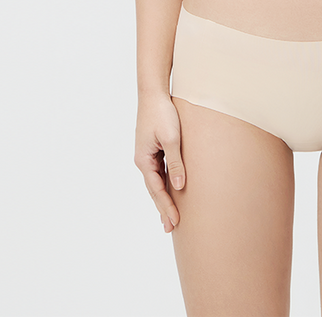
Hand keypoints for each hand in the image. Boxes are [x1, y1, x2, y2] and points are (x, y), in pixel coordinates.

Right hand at [134, 93, 185, 233]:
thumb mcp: (171, 138)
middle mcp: (143, 159)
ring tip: (170, 215)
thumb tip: (179, 187)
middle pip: (154, 189)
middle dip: (162, 208)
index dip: (166, 207)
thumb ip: (175, 163)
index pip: (156, 190)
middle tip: (171, 228)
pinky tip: (170, 189)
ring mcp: (147, 154)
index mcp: (144, 160)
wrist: (153, 92)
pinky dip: (164, 183)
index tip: (175, 222)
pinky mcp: (153, 147)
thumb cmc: (162, 113)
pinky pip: (159, 170)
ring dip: (163, 197)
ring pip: (156, 181)